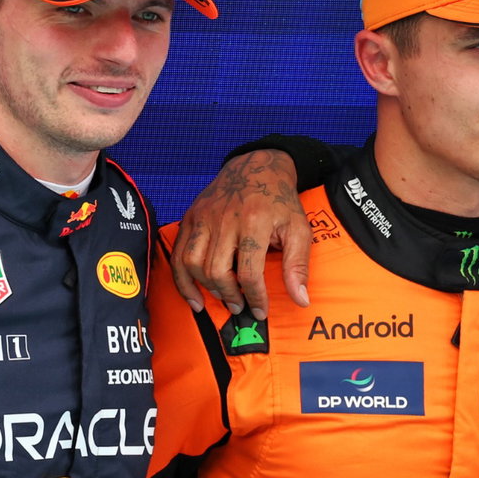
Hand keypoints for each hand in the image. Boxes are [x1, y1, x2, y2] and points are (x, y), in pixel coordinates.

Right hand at [173, 149, 310, 317]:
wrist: (256, 167)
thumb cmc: (279, 201)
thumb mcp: (298, 229)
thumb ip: (298, 265)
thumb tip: (300, 300)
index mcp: (255, 222)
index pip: (250, 272)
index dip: (255, 297)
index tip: (261, 310)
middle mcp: (225, 219)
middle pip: (218, 271)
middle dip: (230, 295)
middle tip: (240, 306)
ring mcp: (203, 217)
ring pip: (193, 264)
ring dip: (207, 288)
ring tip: (223, 298)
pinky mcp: (190, 217)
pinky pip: (178, 254)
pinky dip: (182, 280)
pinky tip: (194, 297)